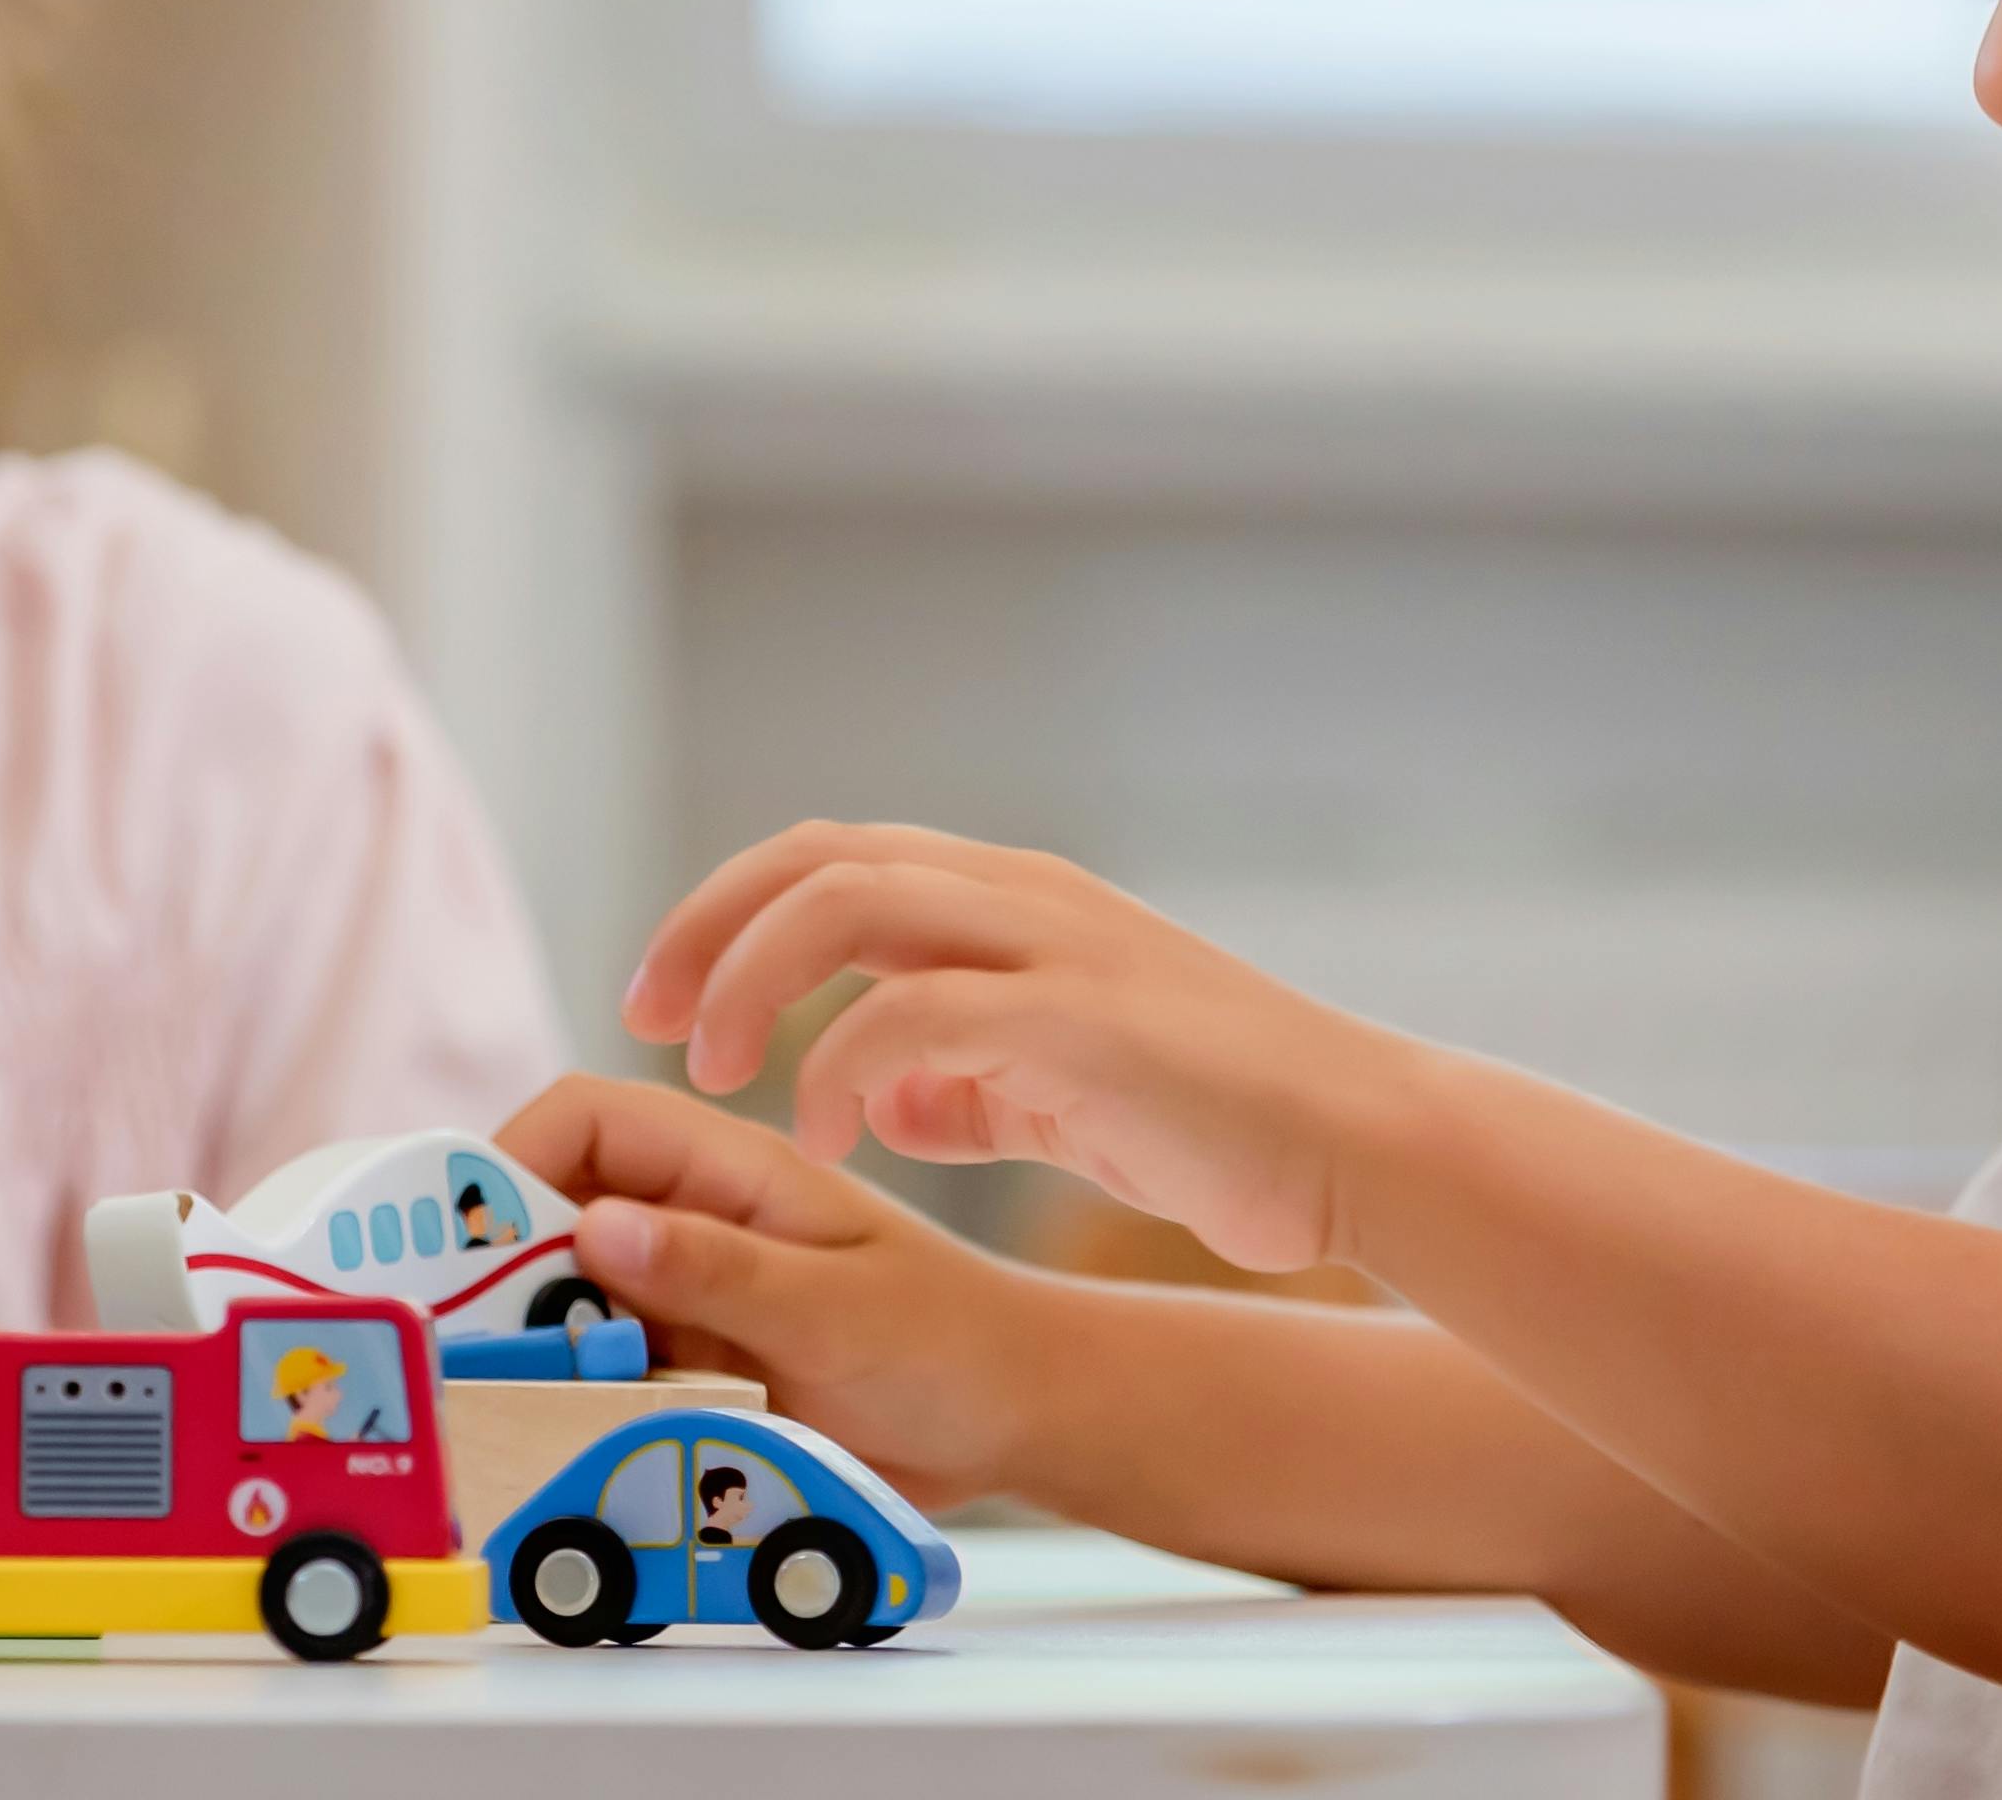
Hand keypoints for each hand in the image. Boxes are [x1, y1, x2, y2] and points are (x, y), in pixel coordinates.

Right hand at [500, 1074, 1081, 1507]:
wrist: (1018, 1419)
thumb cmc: (953, 1340)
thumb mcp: (836, 1307)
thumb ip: (718, 1270)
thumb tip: (593, 1227)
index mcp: (727, 1170)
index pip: (586, 1120)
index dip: (512, 1160)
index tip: (465, 1245)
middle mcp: (694, 1224)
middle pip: (553, 1216)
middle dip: (502, 1274)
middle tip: (475, 1352)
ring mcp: (691, 1297)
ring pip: (568, 1303)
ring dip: (538, 1349)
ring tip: (521, 1407)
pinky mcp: (696, 1369)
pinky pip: (607, 1374)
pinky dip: (580, 1403)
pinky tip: (574, 1444)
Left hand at [628, 822, 1404, 1280]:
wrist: (1355, 1145)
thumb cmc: (1214, 1125)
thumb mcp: (1056, 1093)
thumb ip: (959, 1084)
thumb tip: (869, 1096)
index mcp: (1009, 900)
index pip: (832, 858)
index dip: (726, 912)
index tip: (659, 997)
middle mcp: (1021, 896)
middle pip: (819, 857)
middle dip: (709, 927)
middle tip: (647, 1019)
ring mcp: (1052, 943)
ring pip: (855, 899)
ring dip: (758, 976)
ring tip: (716, 1071)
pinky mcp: (1079, 1015)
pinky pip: (919, 1012)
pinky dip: (844, 1064)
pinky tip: (828, 1136)